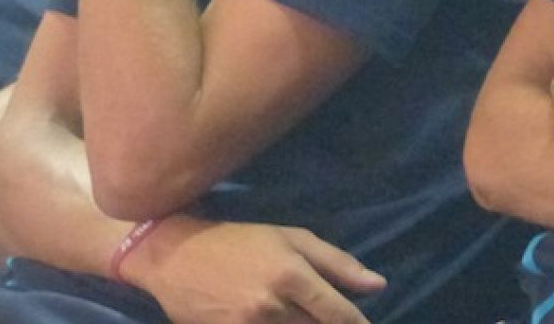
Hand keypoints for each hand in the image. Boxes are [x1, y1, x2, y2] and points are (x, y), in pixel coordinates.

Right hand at [126, 216, 384, 323]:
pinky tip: (283, 323)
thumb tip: (378, 286)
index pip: (336, 313)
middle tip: (336, 322)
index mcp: (291, 275)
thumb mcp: (292, 239)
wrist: (175, 256)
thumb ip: (337, 263)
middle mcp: (270, 306)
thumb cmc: (241, 241)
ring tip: (304, 318)